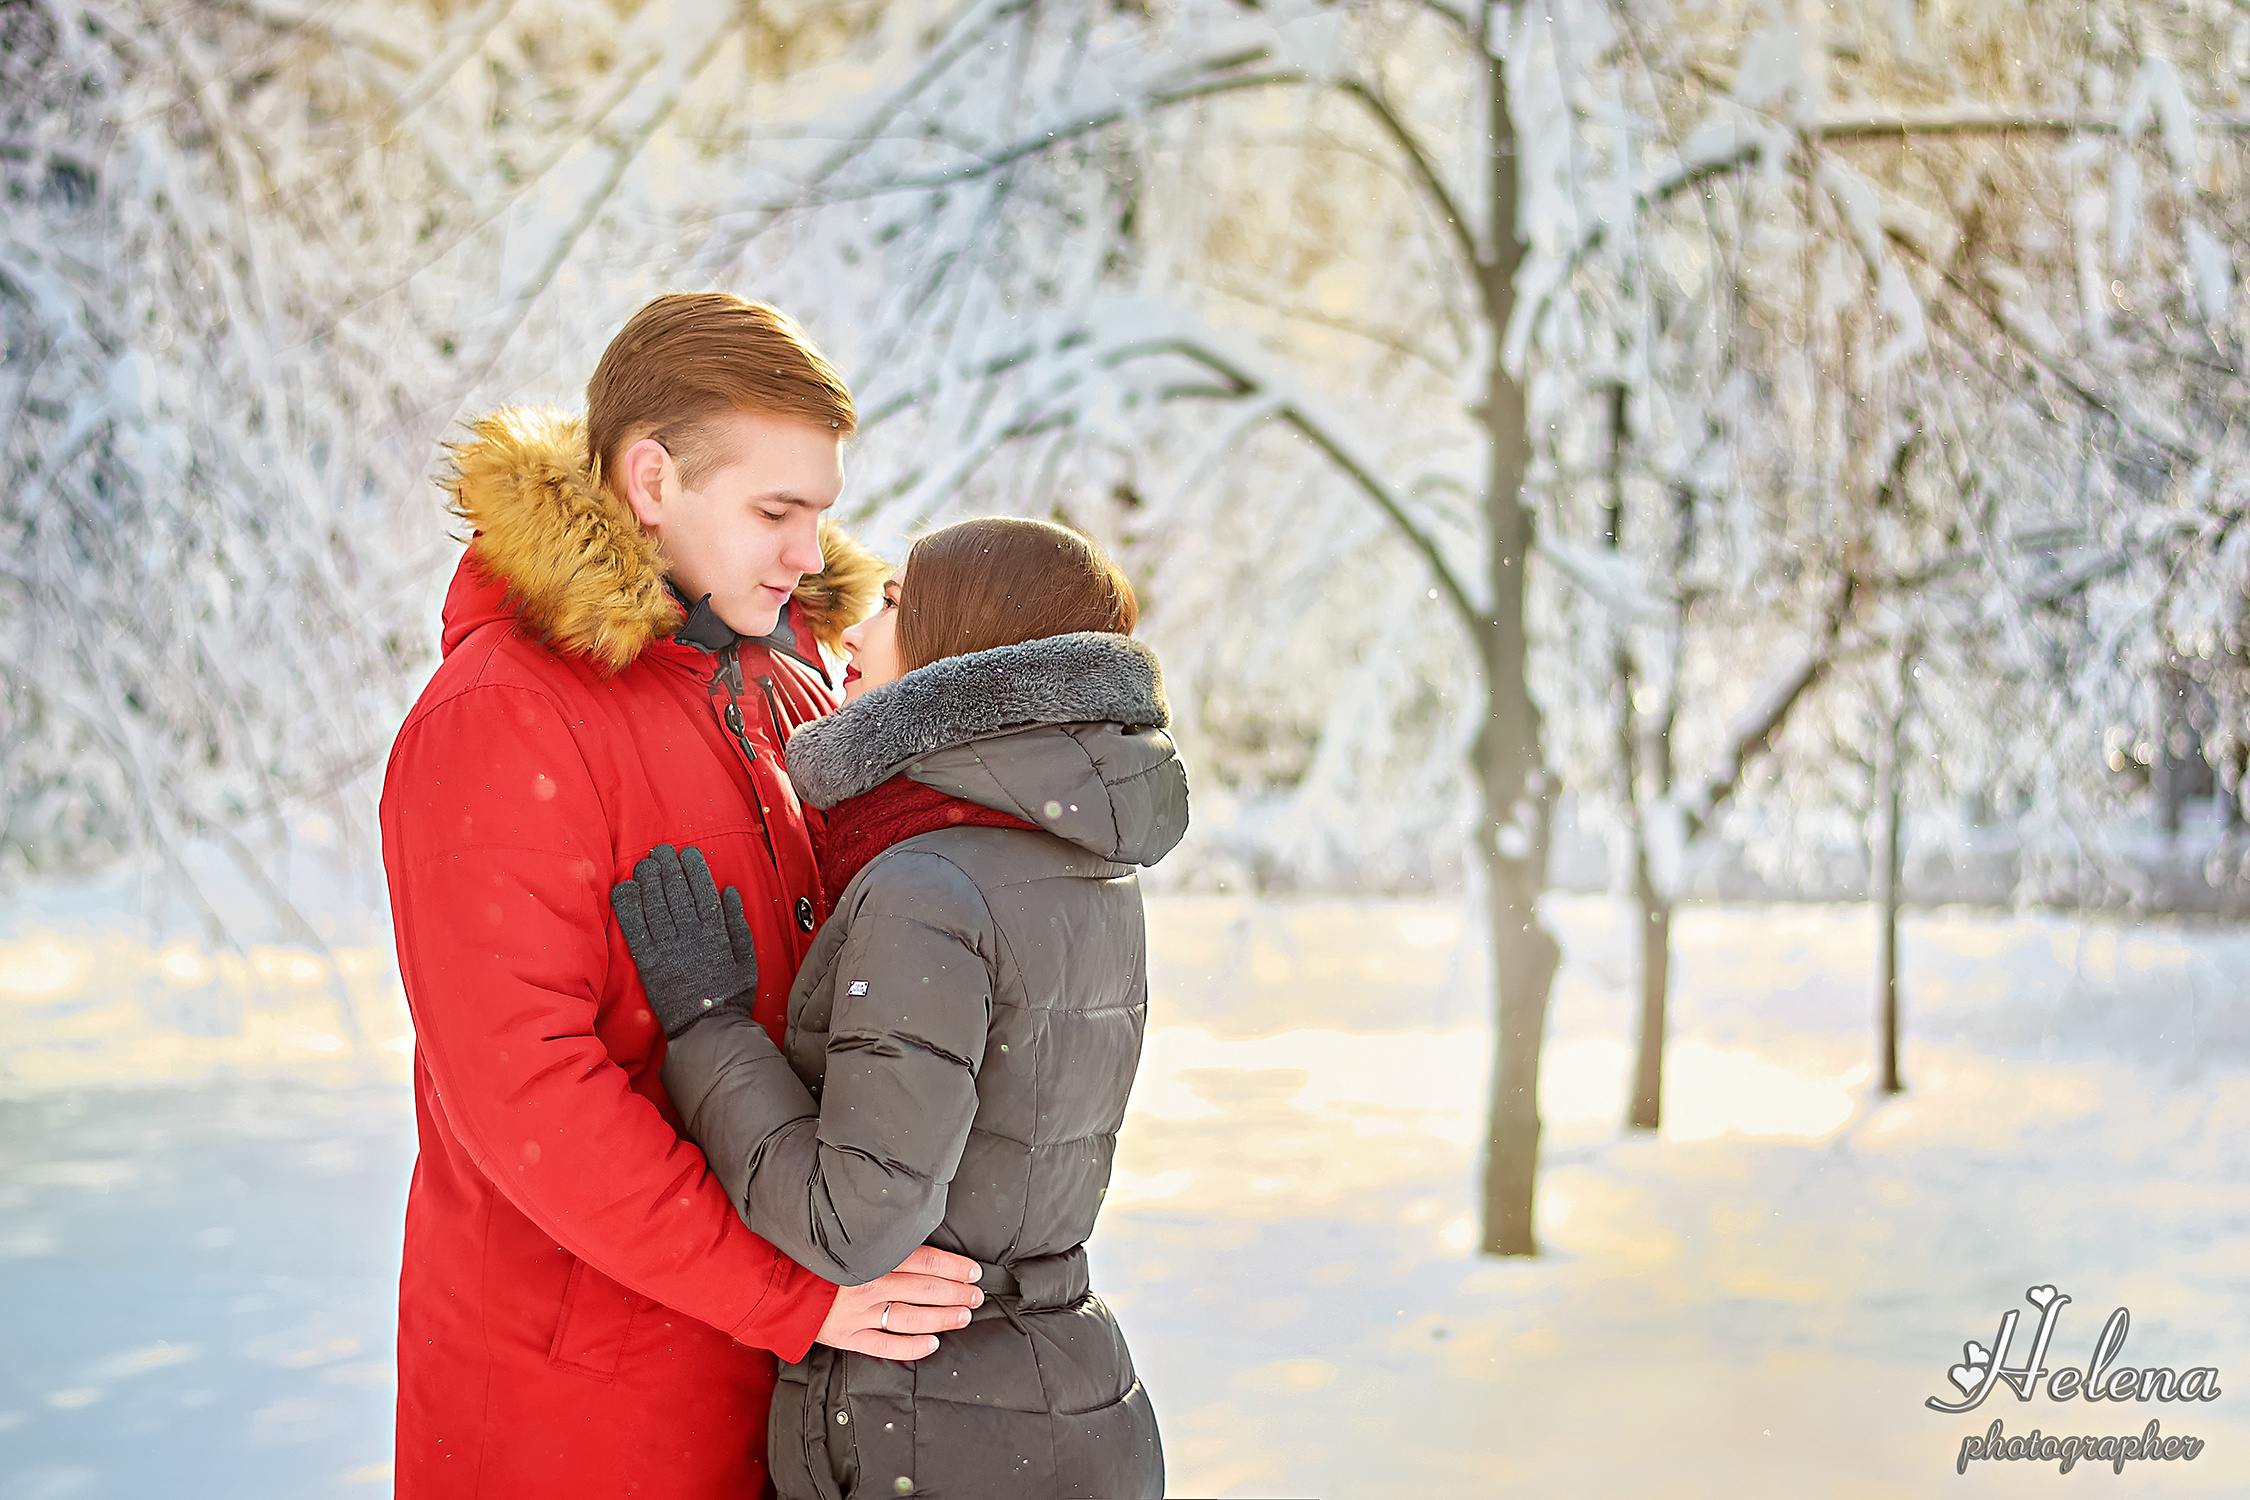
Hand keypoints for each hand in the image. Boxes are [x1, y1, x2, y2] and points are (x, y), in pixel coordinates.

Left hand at [610, 844, 758, 1037]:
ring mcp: (668, 948)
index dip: (694, 868)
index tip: (687, 852)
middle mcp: (691, 935)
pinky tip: (625, 889)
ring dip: (648, 880)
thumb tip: (729, 891)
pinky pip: (636, 929)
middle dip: (668, 867)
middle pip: (676, 892)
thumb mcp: (747, 958)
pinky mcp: (649, 963)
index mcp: (716, 931)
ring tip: (644, 864)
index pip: (703, 890)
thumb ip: (738, 923)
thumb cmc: (732, 995)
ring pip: (656, 905)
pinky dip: (629, 907)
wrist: (709, 1028)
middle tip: (660, 850)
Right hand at [814, 1246, 984, 1360]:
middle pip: (924, 1289)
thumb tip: (910, 1236)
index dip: (953, 1266)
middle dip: (956, 1292)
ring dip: (942, 1317)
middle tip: (977, 1295)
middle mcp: (869, 1285)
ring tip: (963, 1316)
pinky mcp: (846, 1337)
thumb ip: (876, 1241)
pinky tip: (932, 1345)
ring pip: (911, 1317)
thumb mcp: (843, 1238)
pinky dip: (911, 1347)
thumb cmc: (808, 1255)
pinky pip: (884, 1346)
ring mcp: (858, 1314)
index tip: (973, 1271)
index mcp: (871, 1257)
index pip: (924, 1260)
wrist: (769, 1282)